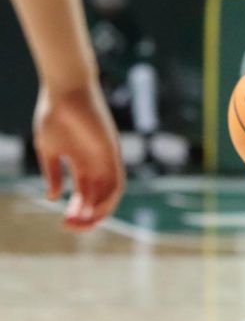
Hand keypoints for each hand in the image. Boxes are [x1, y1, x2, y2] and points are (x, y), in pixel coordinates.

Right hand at [32, 83, 124, 229]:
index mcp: (81, 163)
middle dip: (86, 215)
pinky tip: (96, 209)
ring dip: (99, 211)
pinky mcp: (113, 152)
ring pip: (109, 193)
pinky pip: (117, 180)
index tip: (64, 223)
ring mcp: (106, 158)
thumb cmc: (54, 116)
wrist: (66, 92)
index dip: (76, 210)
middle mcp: (96, 164)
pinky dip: (110, 198)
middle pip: (97, 197)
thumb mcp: (49, 150)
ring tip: (84, 223)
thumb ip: (52, 174)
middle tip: (72, 228)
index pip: (84, 193)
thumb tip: (52, 197)